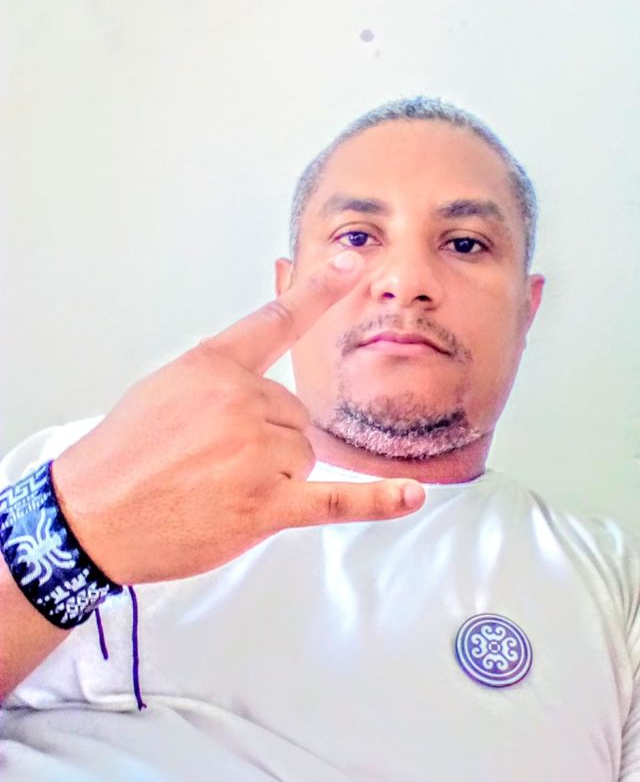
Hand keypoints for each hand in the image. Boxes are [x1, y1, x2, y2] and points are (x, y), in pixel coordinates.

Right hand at [52, 251, 425, 584]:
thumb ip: (219, 377)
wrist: (89, 516)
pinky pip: (333, 499)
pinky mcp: (265, 504)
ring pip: (303, 456)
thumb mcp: (163, 389)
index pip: (276, 321)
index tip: (353, 266)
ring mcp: (255, 451)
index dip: (319, 291)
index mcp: (214, 366)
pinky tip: (407, 496)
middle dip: (268, 442)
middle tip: (216, 463)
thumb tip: (258, 388)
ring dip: (274, 477)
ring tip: (219, 488)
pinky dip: (374, 502)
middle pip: (296, 415)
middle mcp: (240, 400)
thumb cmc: (121, 457)